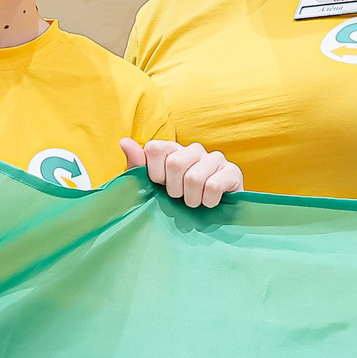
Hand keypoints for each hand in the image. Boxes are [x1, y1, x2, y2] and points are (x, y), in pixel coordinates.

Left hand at [121, 138, 242, 209]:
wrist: (212, 216)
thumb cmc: (177, 199)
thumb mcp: (152, 185)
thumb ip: (137, 165)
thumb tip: (124, 141)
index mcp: (173, 149)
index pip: (155, 148)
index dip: (154, 173)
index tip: (160, 185)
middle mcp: (194, 149)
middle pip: (175, 163)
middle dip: (174, 189)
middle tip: (179, 197)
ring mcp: (215, 158)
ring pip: (193, 177)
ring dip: (191, 199)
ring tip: (194, 202)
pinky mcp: (232, 172)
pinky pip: (213, 186)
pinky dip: (207, 201)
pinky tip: (209, 202)